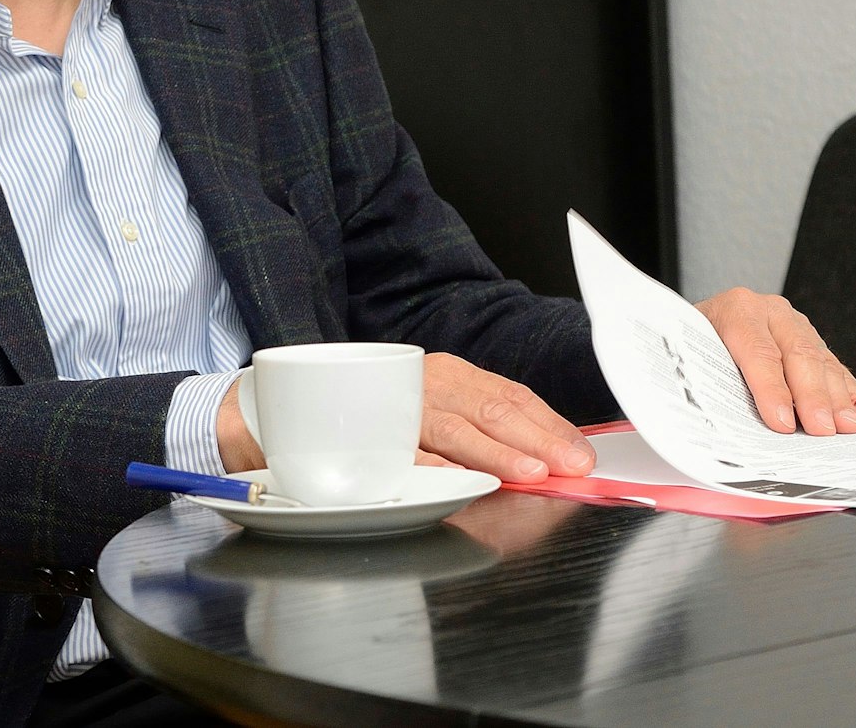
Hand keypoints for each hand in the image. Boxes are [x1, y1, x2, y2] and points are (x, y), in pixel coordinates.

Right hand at [217, 353, 595, 482]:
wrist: (277, 408)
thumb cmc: (364, 414)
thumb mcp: (427, 408)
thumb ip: (473, 427)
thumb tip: (537, 458)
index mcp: (443, 374)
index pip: (507, 395)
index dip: (546, 424)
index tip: (578, 452)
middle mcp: (420, 382)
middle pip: (489, 408)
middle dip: (535, 439)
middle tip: (569, 465)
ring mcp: (390, 407)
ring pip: (452, 428)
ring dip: (494, 452)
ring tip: (531, 472)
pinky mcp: (359, 435)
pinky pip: (401, 451)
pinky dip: (431, 465)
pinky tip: (461, 480)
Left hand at [694, 288, 855, 434]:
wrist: (694, 319)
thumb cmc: (693, 342)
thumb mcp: (689, 354)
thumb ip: (707, 380)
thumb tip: (723, 424)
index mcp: (735, 309)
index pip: (758, 351)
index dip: (772, 389)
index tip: (782, 422)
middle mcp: (768, 311)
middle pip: (798, 354)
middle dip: (813, 397)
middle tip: (822, 430)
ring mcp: (792, 323)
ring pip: (821, 360)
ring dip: (837, 398)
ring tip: (846, 426)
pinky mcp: (810, 338)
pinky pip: (835, 366)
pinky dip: (848, 392)